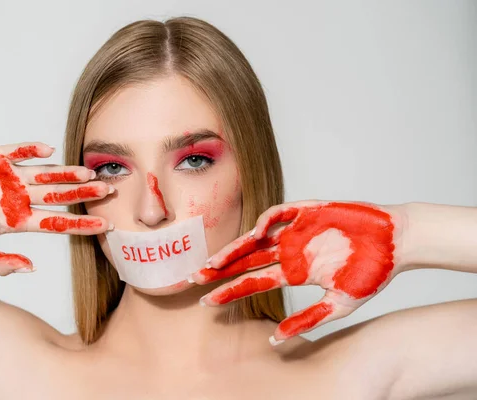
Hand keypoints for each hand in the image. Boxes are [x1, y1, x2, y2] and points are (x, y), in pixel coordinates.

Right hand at [0, 142, 111, 274]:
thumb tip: (32, 268)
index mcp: (16, 221)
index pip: (57, 222)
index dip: (82, 224)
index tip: (107, 226)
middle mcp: (18, 198)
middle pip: (59, 196)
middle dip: (84, 194)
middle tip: (110, 191)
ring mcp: (7, 177)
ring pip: (45, 174)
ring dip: (67, 172)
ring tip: (89, 172)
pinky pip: (17, 151)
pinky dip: (31, 150)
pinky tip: (48, 150)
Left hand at [189, 200, 408, 343]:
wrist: (396, 242)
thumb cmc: (372, 272)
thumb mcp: (339, 304)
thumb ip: (308, 319)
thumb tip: (275, 339)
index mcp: (294, 271)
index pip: (253, 282)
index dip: (229, 291)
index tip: (207, 302)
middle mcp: (289, 250)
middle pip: (246, 261)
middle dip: (220, 270)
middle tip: (193, 279)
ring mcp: (295, 230)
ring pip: (255, 238)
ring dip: (234, 249)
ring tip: (213, 263)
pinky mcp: (307, 211)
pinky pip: (279, 213)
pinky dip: (266, 221)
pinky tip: (256, 234)